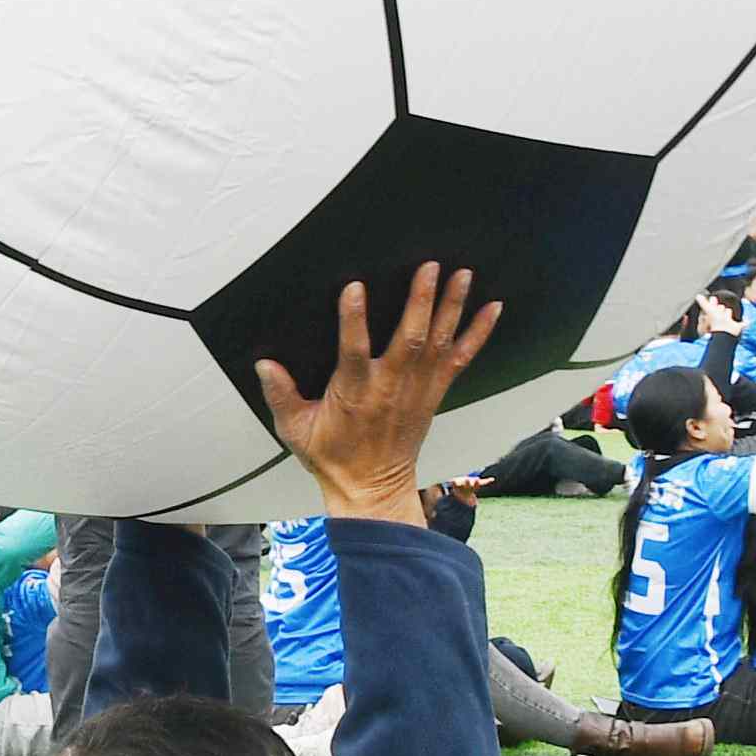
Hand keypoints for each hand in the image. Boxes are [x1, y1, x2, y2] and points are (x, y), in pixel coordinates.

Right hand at [258, 266, 499, 525]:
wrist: (371, 489)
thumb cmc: (333, 457)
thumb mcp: (295, 430)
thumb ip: (280, 394)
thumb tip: (263, 364)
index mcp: (353, 393)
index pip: (353, 351)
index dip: (354, 320)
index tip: (354, 288)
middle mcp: (390, 387)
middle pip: (409, 339)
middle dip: (420, 301)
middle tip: (429, 267)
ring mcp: (417, 390)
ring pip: (437, 343)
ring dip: (451, 307)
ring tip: (462, 274)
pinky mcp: (434, 393)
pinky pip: (460, 359)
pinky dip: (478, 333)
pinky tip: (493, 309)